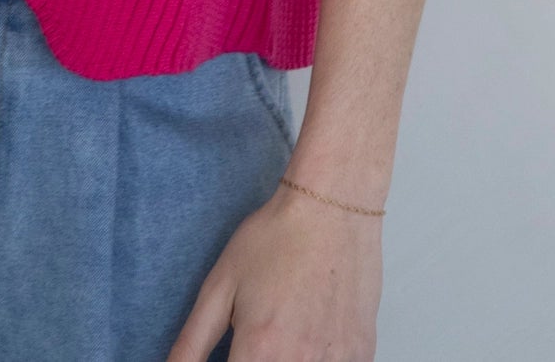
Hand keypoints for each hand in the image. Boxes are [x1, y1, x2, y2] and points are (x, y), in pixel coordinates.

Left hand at [162, 177, 382, 360]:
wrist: (332, 208)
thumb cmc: (274, 239)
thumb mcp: (220, 286)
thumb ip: (192, 342)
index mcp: (259, 349)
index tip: (235, 357)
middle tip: (260, 340)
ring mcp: (336, 361)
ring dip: (288, 360)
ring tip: (283, 333)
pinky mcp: (362, 354)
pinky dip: (319, 358)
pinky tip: (311, 336)